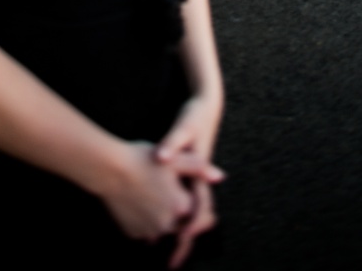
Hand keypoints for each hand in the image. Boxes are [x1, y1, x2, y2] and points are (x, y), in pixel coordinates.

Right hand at [99, 141, 222, 242]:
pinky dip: (145, 222)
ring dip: (162, 219)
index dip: (201, 211)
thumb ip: (199, 167)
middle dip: (180, 215)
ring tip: (154, 197)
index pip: (199, 216)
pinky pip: (144, 231)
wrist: (109, 168)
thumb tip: (220, 176)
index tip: (200, 207)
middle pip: (181, 225)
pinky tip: (140, 204)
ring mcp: (148, 230)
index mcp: (180, 207)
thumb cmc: (142, 160)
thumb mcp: (174, 159)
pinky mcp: (132, 232)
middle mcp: (166, 224)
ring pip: (162, 229)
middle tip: (172, 197)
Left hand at [156, 96, 224, 267]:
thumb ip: (172, 144)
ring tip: (160, 249)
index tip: (180, 241)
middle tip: (171, 262)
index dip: (191, 226)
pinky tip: (155, 222)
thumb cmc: (195, 117)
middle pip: (196, 217)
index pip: (199, 207)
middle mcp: (199, 180)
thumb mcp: (182, 129)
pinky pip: (183, 202)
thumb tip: (161, 158)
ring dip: (178, 231)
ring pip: (190, 212)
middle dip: (184, 239)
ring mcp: (194, 178)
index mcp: (199, 173)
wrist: (206, 106)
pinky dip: (173, 216)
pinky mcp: (187, 175)